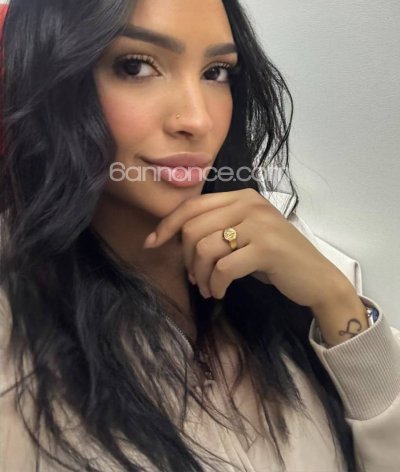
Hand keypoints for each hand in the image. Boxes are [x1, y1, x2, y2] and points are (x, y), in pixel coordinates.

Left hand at [143, 188, 353, 305]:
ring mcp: (260, 224)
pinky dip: (216, 284)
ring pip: (205, 248)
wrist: (316, 278)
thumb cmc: (275, 259)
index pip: (193, 205)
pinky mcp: (267, 248)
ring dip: (201, 276)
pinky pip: (224, 267)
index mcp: (242, 196)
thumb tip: (174, 237)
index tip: (152, 243)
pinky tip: (221, 292)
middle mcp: (250, 204)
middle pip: (193, 227)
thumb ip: (217, 228)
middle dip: (186, 259)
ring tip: (209, 288)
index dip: (167, 225)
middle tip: (195, 279)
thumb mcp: (245, 235)